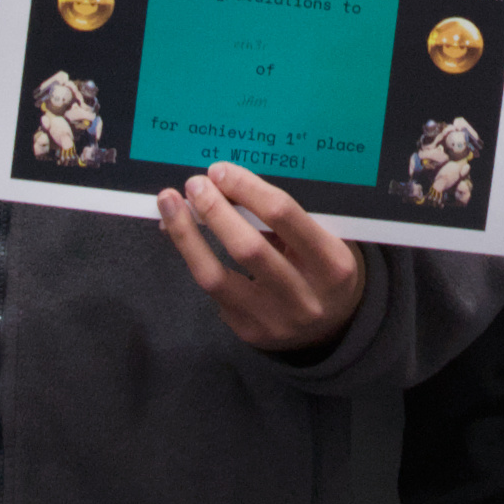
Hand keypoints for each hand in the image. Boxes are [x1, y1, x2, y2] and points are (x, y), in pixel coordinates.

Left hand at [154, 162, 364, 351]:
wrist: (332, 328)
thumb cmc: (322, 269)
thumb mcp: (320, 240)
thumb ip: (281, 218)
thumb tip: (224, 186)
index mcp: (332, 263)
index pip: (283, 216)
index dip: (247, 188)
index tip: (221, 170)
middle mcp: (305, 297)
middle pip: (247, 247)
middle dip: (214, 210)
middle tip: (194, 184)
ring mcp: (274, 320)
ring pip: (216, 276)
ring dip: (187, 236)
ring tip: (170, 204)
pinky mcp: (248, 332)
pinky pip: (212, 291)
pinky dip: (194, 257)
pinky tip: (185, 236)